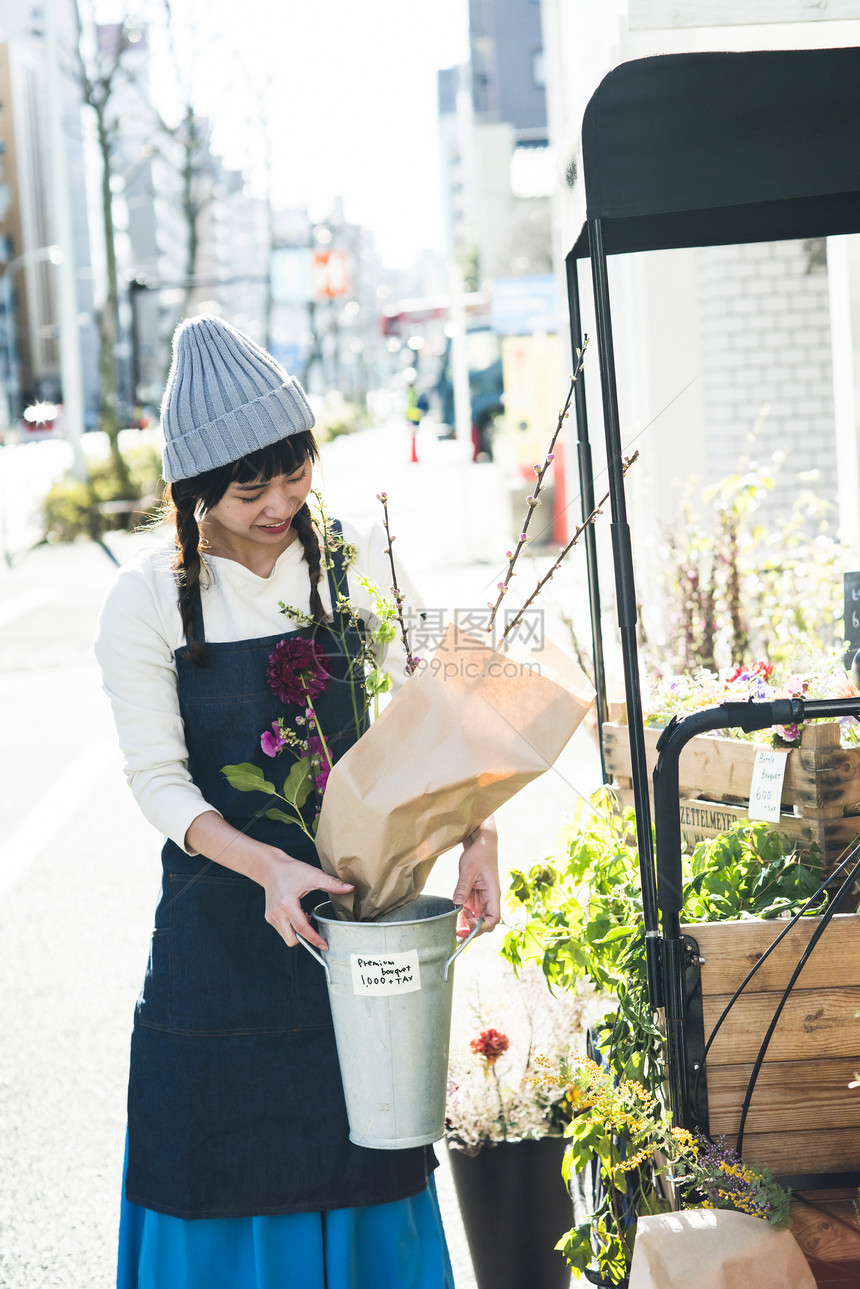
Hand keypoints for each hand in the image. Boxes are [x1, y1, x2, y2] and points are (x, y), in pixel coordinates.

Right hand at [262, 852, 353, 949]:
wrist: (270, 867)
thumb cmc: (291, 870)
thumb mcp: (313, 875)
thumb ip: (332, 883)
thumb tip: (350, 888)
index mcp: (287, 903)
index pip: (301, 928)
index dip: (314, 939)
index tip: (325, 945)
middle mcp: (276, 913)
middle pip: (291, 939)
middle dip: (305, 939)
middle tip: (313, 925)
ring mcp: (271, 916)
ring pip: (286, 936)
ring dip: (298, 932)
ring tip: (304, 914)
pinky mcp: (269, 917)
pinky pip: (282, 930)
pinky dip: (292, 927)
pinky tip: (297, 913)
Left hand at [452, 818, 499, 936]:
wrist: (481, 843)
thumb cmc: (479, 854)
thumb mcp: (469, 870)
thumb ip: (463, 887)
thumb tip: (457, 904)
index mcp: (493, 893)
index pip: (494, 918)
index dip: (482, 926)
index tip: (468, 922)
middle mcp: (489, 899)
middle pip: (486, 923)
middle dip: (474, 930)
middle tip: (458, 932)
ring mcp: (482, 899)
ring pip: (477, 919)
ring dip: (466, 925)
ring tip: (452, 928)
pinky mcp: (475, 896)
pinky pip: (470, 911)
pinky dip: (462, 917)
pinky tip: (453, 918)